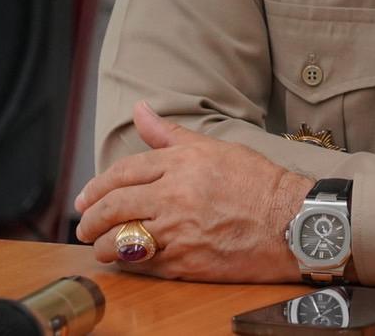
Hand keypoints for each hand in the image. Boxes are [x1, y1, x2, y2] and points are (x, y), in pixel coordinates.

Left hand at [74, 102, 313, 281]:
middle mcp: (176, 195)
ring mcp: (180, 231)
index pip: (124, 173)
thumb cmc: (257, 182)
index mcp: (181, 163)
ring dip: (104, 246)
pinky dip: (131, 264)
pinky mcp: (188, 262)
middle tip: (84, 227)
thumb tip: (140, 110)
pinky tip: (127, 263)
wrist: (291, 222)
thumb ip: (170, 135)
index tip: (85, 198)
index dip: (97, 186)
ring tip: (99, 248)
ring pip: (124, 240)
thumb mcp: (214, 148)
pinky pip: (147, 265)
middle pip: (116, 206)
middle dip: (92, 218)